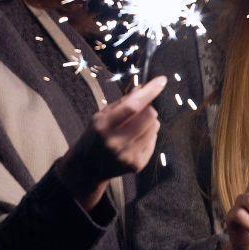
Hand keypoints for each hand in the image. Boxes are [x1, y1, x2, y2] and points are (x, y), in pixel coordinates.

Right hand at [57, 76, 166, 208]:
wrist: (87, 168)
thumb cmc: (95, 136)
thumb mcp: (101, 116)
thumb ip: (122, 102)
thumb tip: (143, 88)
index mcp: (103, 126)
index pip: (132, 106)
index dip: (149, 92)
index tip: (161, 81)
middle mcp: (116, 142)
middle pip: (149, 116)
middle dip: (148, 108)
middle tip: (140, 110)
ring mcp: (127, 156)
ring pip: (154, 127)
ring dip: (149, 122)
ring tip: (135, 127)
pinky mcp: (137, 165)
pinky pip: (154, 141)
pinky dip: (148, 135)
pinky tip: (135, 140)